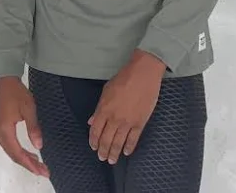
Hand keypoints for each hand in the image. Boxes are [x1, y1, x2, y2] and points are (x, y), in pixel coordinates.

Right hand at [0, 76, 49, 177]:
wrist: (5, 82)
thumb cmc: (17, 93)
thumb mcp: (29, 109)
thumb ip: (33, 128)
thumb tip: (39, 146)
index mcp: (4, 131)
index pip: (18, 153)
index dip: (30, 164)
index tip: (42, 171)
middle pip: (14, 155)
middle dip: (29, 164)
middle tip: (44, 171)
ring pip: (11, 152)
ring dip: (24, 159)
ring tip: (39, 165)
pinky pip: (9, 146)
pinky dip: (19, 152)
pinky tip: (29, 154)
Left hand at [88, 50, 165, 164]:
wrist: (143, 74)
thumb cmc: (124, 78)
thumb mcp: (106, 90)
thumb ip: (98, 108)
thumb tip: (92, 121)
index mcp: (104, 109)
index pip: (95, 131)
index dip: (93, 141)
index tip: (93, 147)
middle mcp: (114, 118)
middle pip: (106, 140)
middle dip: (103, 151)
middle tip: (102, 158)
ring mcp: (127, 122)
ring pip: (118, 143)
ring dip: (114, 153)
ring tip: (112, 160)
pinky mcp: (140, 123)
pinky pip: (133, 139)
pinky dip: (129, 148)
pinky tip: (126, 152)